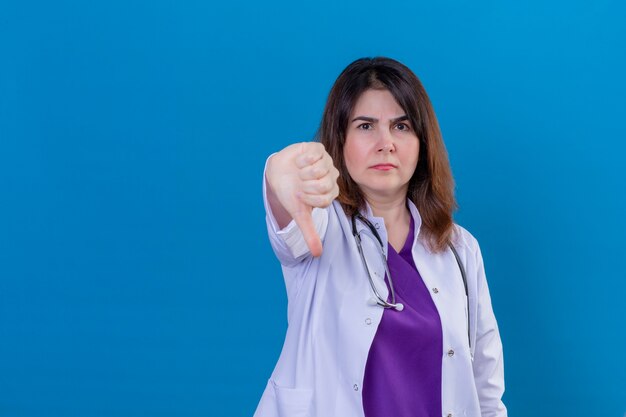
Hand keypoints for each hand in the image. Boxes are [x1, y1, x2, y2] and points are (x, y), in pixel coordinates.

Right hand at [266, 142, 339, 256]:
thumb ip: (310, 233)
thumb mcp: (300, 215)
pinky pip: (314, 156)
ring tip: (299, 173)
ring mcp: (326, 161)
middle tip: (300, 184)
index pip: (325, 198)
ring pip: (319, 170)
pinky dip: (302, 161)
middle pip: (323, 184)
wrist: (277, 174)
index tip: (303, 196)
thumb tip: (317, 254)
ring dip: (303, 173)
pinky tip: (299, 162)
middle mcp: (331, 176)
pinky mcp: (317, 149)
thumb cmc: (291, 194)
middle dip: (306, 186)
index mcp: (330, 192)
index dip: (309, 198)